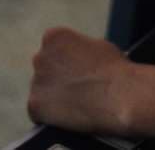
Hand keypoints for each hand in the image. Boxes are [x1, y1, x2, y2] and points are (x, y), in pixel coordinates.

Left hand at [27, 28, 143, 136]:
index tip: (74, 73)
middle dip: (56, 79)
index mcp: (54, 37)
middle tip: (75, 90)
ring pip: (41, 92)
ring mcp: (36, 81)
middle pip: (44, 70)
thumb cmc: (115, 71)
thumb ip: (78, 49)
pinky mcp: (35, 105)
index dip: (65, 63)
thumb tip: (76, 58)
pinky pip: (38, 113)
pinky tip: (67, 116)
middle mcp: (39, 56)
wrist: (119, 95)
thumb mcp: (96, 45)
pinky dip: (49, 117)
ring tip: (75, 105)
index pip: (52, 50)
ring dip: (53, 98)